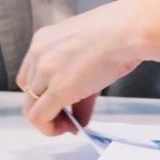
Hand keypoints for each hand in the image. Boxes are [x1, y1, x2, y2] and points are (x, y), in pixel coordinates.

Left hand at [18, 0, 157, 135]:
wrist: (131, 30)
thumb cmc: (120, 34)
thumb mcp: (89, 55)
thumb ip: (79, 87)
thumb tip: (78, 116)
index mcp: (44, 39)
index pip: (31, 74)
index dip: (44, 94)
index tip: (61, 103)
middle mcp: (39, 52)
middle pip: (28, 91)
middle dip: (46, 108)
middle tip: (67, 118)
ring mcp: (46, 70)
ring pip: (31, 107)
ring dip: (49, 121)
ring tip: (69, 125)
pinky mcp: (58, 88)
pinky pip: (39, 117)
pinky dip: (50, 129)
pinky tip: (68, 128)